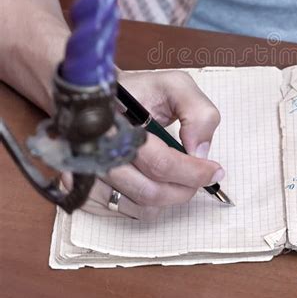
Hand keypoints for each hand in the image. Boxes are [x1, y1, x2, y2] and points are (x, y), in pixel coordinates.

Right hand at [63, 70, 222, 220]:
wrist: (100, 97)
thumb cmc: (139, 92)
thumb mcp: (175, 85)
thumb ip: (197, 112)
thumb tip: (200, 151)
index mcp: (117, 122)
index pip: (160, 163)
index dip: (192, 172)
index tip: (214, 170)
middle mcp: (94, 152)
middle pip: (150, 191)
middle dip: (185, 188)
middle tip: (202, 177)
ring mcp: (83, 174)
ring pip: (140, 206)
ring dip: (169, 196)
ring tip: (180, 176)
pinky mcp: (81, 190)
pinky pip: (125, 211)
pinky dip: (149, 203)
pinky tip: (156, 181)